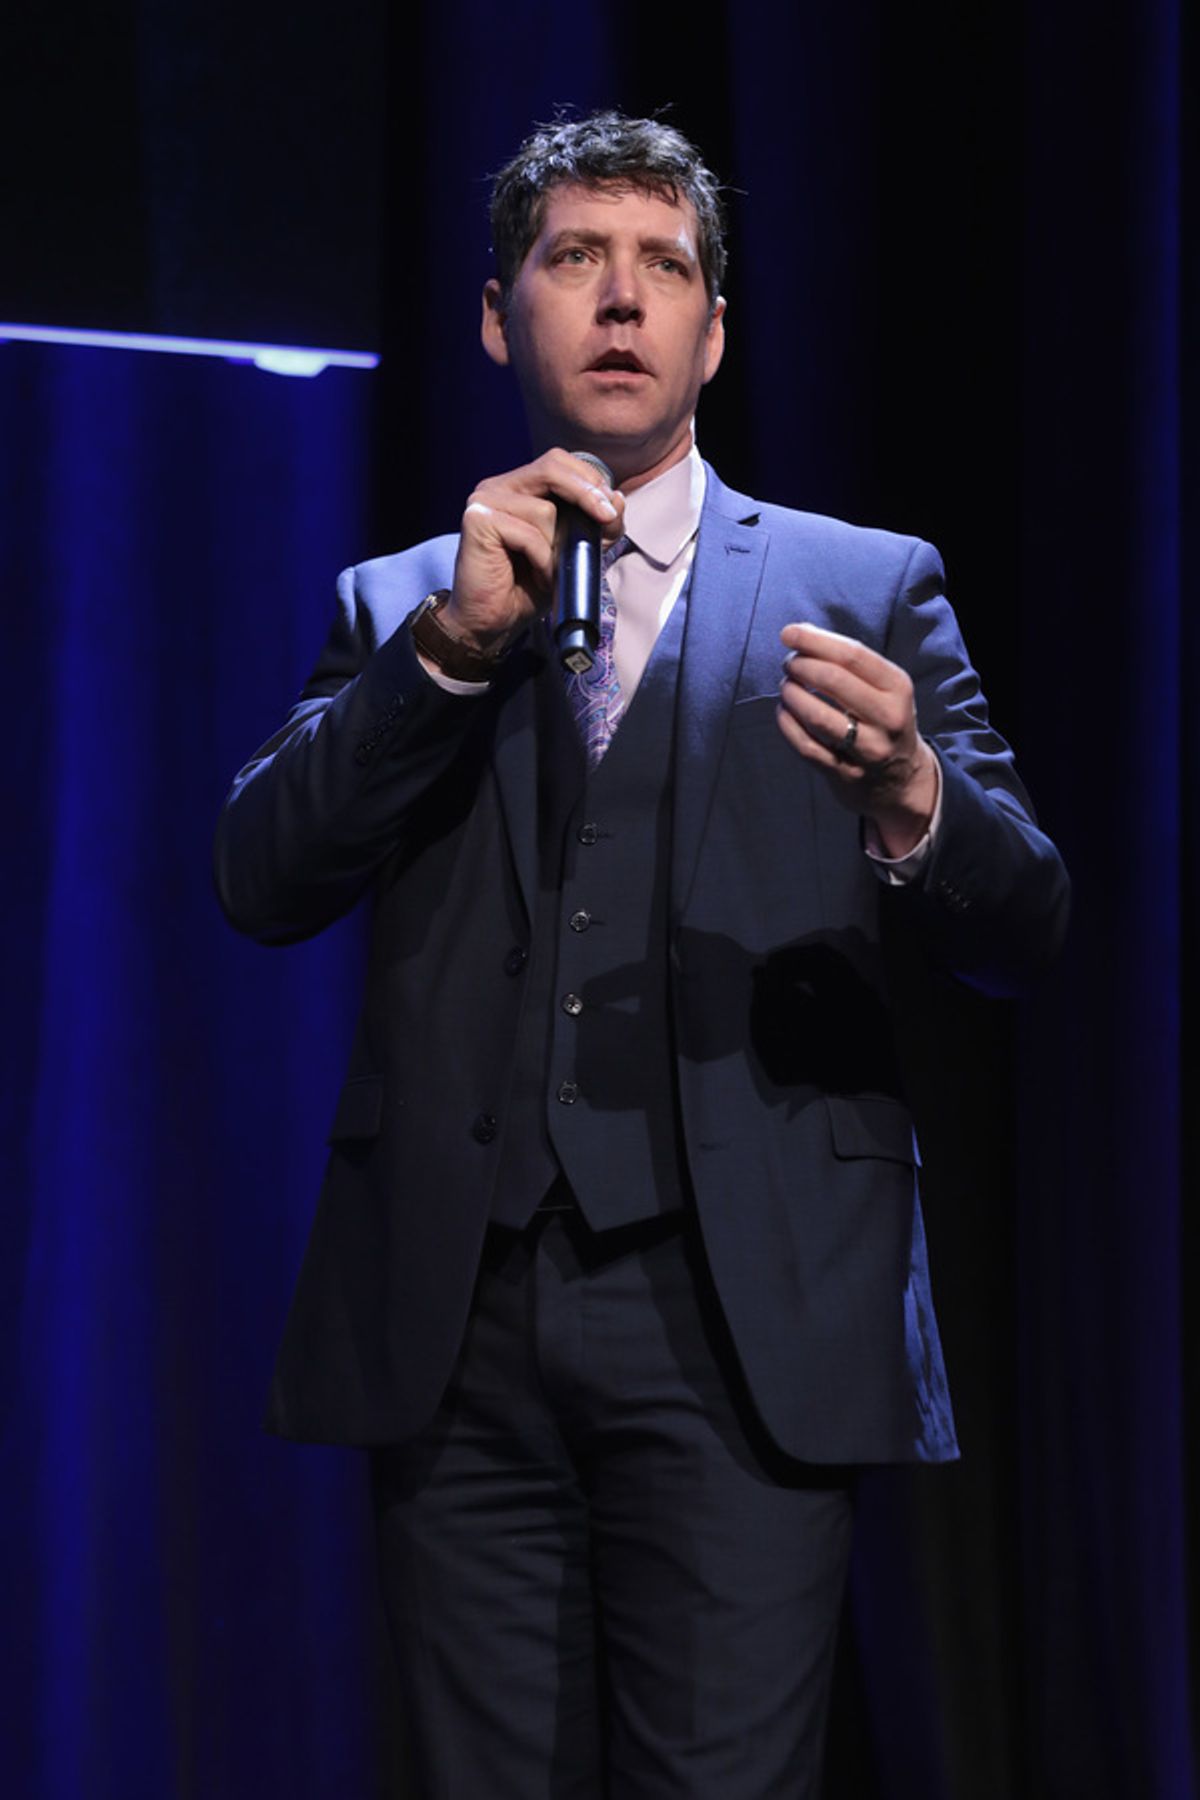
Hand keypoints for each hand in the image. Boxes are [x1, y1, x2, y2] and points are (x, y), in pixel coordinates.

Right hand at [443, 449, 624, 651]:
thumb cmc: (527, 587)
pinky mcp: (477, 520)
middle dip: (587, 494)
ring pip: (545, 509)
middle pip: (552, 467)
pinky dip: (541, 557)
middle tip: (606, 519)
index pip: (560, 462)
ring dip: (557, 546)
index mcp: (519, 487)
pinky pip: (528, 532)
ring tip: (549, 571)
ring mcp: (484, 500)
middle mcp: (498, 486)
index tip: (611, 511)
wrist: (491, 622)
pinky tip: (535, 574)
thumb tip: (617, 499)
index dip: (590, 481)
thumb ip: (594, 525)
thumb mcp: (572, 551)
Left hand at [777, 621, 938, 856]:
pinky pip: (806, 746)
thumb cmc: (882, 719)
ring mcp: (868, 750)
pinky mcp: (846, 775)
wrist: (901, 779)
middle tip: (788, 663)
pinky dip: (787, 725)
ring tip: (787, 686)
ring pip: (817, 716)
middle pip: (834, 680)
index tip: (788, 633)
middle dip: (801, 665)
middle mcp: (887, 718)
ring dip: (792, 694)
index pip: (852, 655)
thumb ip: (847, 662)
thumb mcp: (883, 688)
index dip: (815, 641)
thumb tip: (798, 632)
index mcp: (898, 688)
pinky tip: (784, 711)